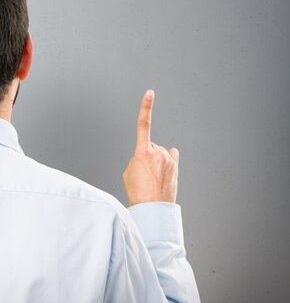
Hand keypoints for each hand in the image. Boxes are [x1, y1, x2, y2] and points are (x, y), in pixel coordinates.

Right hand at [122, 90, 178, 205]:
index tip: (150, 93)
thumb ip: (136, 159)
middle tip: (141, 172)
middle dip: (145, 154)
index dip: (146, 107)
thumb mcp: (128, 172)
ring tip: (151, 178)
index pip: (143, 125)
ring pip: (159, 152)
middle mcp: (158, 152)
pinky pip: (170, 156)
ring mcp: (169, 159)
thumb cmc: (137, 192)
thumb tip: (148, 156)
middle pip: (149, 146)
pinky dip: (166, 160)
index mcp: (142, 153)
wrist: (152, 209)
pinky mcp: (175, 166)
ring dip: (155, 160)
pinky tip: (163, 172)